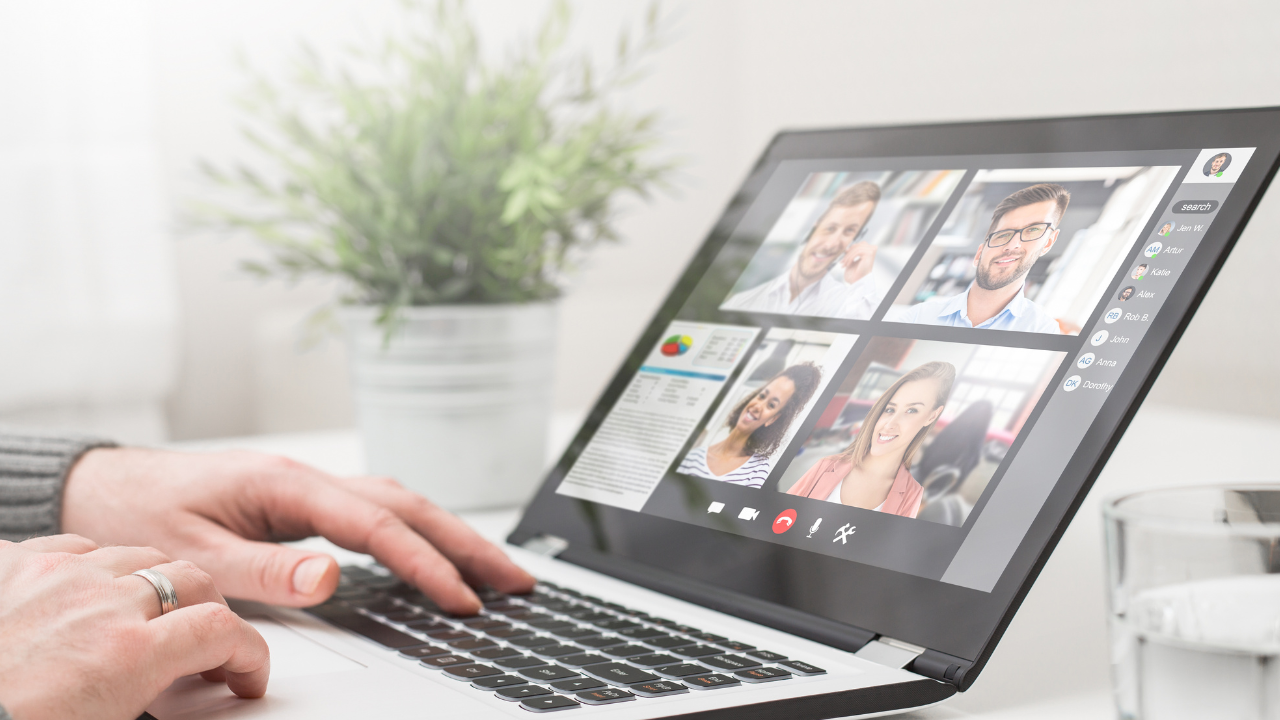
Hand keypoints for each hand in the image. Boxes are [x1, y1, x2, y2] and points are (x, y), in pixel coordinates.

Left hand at [0, 534, 268, 719]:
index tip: (245, 675)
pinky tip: (88, 588)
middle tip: (208, 643)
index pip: (223, 633)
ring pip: (138, 554)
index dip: (248, 655)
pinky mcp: (13, 563)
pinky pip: (73, 545)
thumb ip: (150, 705)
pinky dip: (95, 564)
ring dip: (157, 582)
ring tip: (149, 612)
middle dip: (211, 610)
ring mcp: (56, 576)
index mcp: (130, 656)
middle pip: (191, 580)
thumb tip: (173, 709)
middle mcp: (101, 603)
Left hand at [61, 448, 534, 613]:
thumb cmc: (142, 513)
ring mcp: (311, 487)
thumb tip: (333, 578)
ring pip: (400, 504)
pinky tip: (434, 553)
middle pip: (409, 505)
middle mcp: (309, 478)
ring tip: (497, 570)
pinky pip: (379, 512)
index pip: (378, 525)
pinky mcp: (305, 501)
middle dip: (468, 543)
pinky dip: (418, 533)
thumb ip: (263, 570)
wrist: (106, 486)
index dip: (426, 564)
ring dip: (452, 535)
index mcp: (287, 485)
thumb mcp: (192, 553)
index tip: (462, 601)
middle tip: (518, 580)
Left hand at [840, 241, 877, 283]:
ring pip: (856, 249)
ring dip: (848, 257)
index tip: (844, 258)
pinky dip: (850, 258)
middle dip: (848, 254)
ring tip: (844, 264)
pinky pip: (857, 251)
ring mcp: (871, 251)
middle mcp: (872, 249)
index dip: (850, 250)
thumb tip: (847, 249)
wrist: (858, 281)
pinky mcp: (869, 253)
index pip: (859, 245)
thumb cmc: (855, 273)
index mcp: (869, 251)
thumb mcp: (852, 260)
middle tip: (842, 262)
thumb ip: (851, 253)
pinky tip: (848, 264)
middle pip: (857, 246)